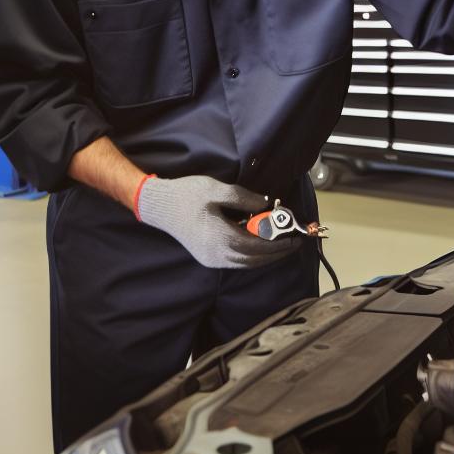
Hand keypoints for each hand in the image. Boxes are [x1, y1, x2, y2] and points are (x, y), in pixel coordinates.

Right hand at [135, 175, 301, 268]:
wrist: (158, 206)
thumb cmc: (186, 195)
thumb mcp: (216, 190)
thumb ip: (243, 198)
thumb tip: (266, 205)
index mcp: (221, 238)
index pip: (259, 247)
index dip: (279, 245)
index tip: (295, 238)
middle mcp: (217, 255)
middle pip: (254, 260)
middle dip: (276, 253)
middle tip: (292, 243)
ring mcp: (210, 259)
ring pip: (245, 263)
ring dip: (264, 256)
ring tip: (278, 245)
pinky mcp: (206, 258)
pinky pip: (235, 262)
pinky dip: (251, 256)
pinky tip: (257, 245)